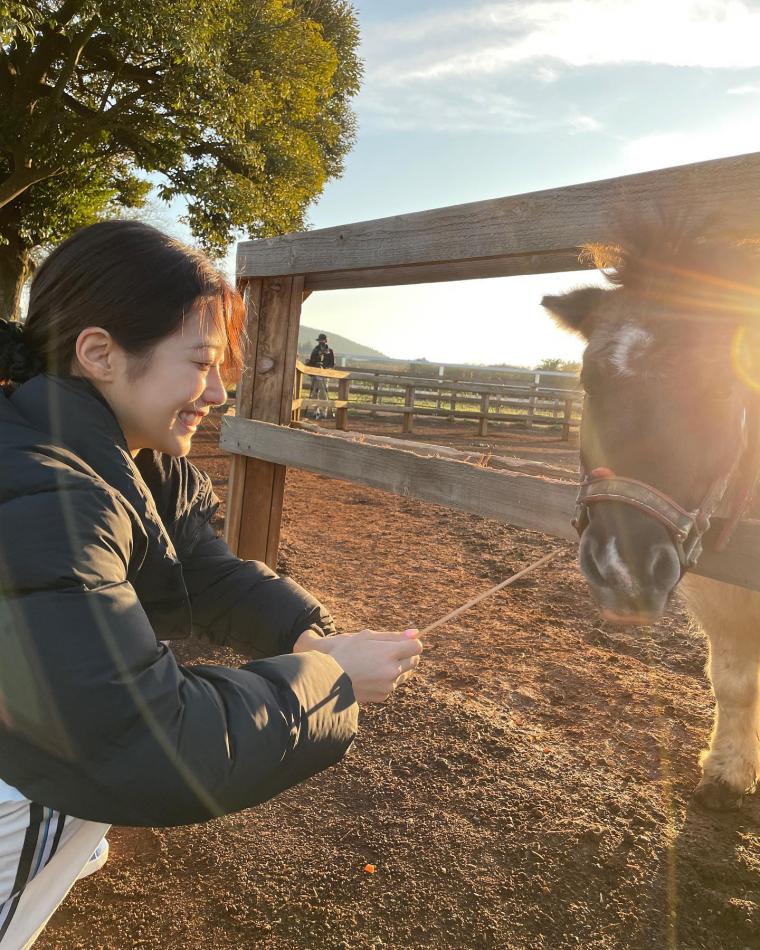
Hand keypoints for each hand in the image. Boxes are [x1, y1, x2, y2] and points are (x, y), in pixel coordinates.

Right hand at [296, 628, 422, 703]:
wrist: (326, 679)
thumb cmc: (344, 653)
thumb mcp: (366, 637)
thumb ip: (393, 636)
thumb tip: (416, 632)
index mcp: (389, 653)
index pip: (416, 647)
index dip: (410, 644)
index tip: (401, 643)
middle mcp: (392, 671)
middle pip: (414, 661)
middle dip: (405, 655)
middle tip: (388, 652)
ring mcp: (388, 686)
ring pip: (404, 675)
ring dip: (396, 669)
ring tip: (375, 665)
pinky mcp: (382, 696)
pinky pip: (392, 686)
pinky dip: (385, 681)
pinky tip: (370, 676)